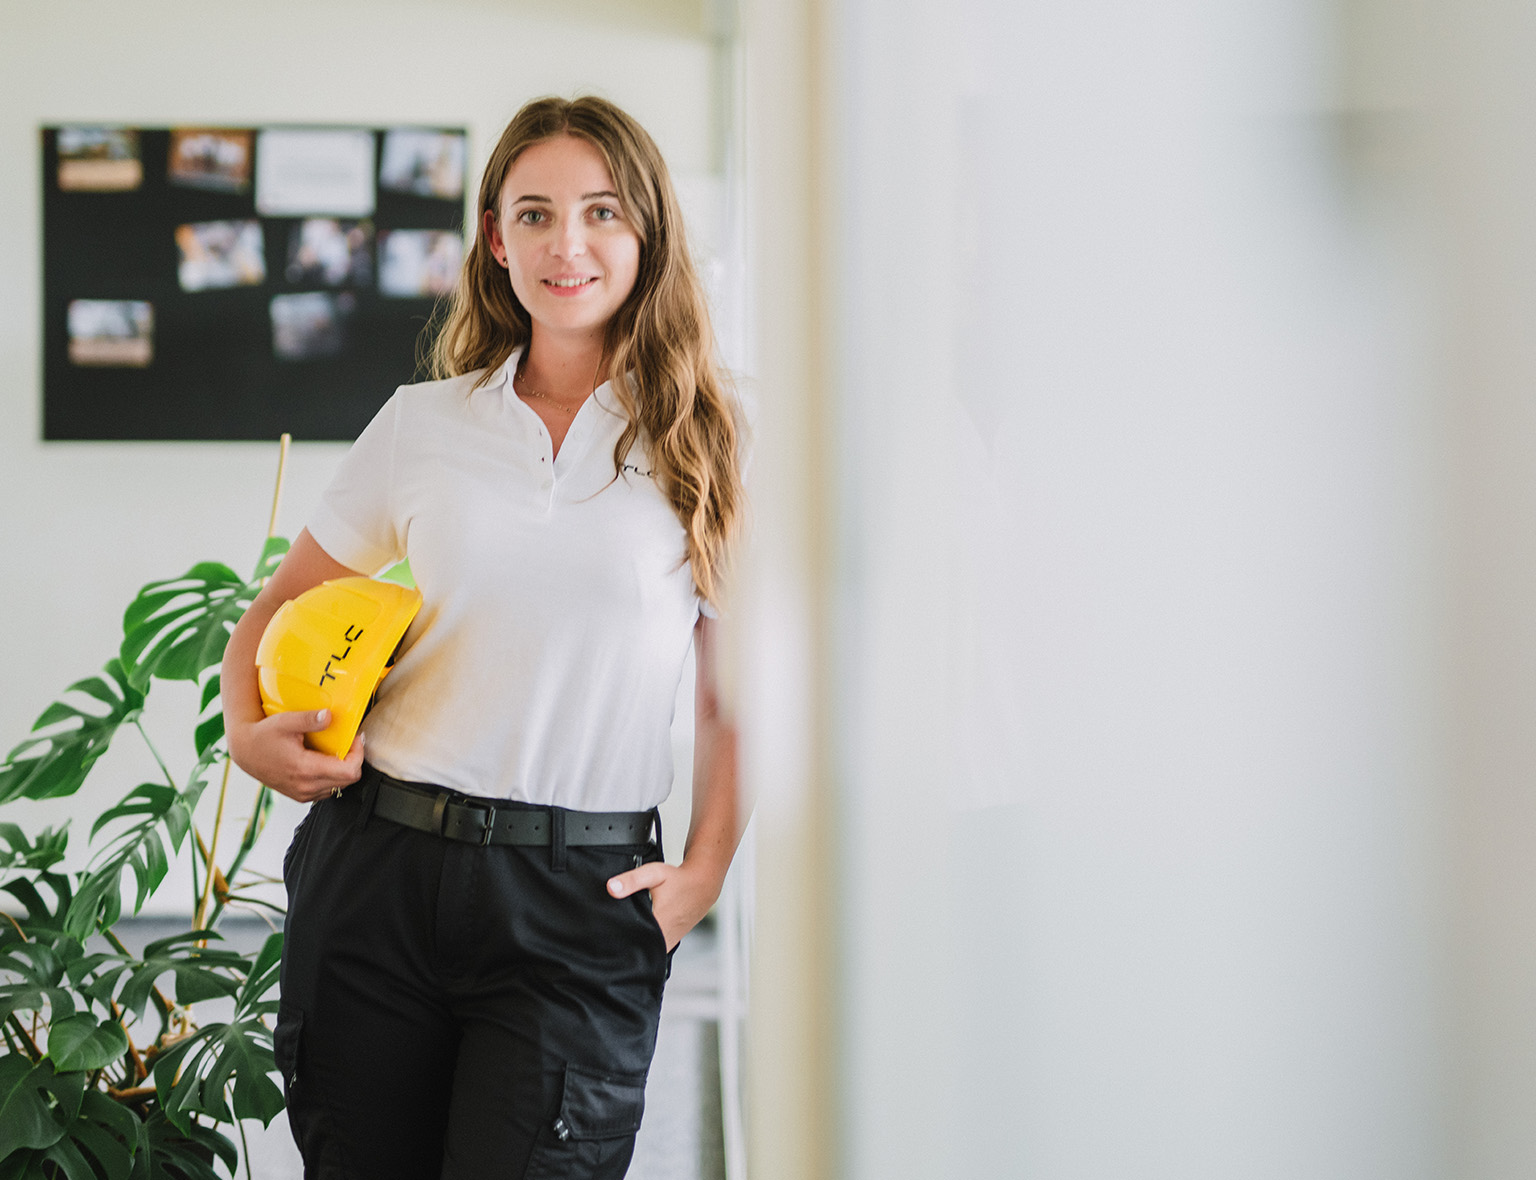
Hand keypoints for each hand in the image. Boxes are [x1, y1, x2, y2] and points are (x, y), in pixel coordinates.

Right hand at [226, 709, 363, 802]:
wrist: (245, 751)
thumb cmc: (263, 735)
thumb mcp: (286, 722)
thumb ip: (310, 719)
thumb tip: (329, 716)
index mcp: (305, 769)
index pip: (349, 772)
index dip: (358, 754)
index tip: (355, 738)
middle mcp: (305, 786)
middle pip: (348, 780)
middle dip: (353, 760)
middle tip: (348, 742)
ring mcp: (303, 794)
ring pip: (338, 787)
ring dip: (343, 770)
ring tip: (336, 751)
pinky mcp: (300, 796)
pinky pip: (326, 790)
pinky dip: (332, 777)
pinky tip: (325, 761)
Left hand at [606, 859, 721, 951]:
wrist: (703, 886)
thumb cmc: (678, 880)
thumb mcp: (654, 874)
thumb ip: (632, 880)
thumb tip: (610, 888)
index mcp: (656, 926)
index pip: (627, 941)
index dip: (613, 939)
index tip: (602, 935)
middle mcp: (662, 939)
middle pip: (634, 948)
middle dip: (621, 942)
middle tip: (606, 934)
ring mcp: (666, 944)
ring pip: (644, 951)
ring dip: (633, 944)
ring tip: (620, 933)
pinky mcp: (670, 943)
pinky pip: (652, 949)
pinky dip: (643, 943)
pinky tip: (637, 933)